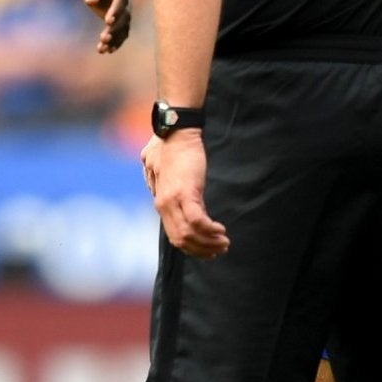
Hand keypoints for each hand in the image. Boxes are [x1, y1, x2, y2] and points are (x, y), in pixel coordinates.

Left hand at [72, 0, 133, 52]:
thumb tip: (92, 1)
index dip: (116, 9)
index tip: (108, 22)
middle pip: (125, 14)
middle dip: (115, 28)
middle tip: (103, 38)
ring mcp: (124, 9)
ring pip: (124, 26)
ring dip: (115, 38)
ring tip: (102, 49)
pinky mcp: (120, 18)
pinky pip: (120, 31)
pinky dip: (115, 41)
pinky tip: (105, 50)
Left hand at [148, 130, 227, 258]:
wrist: (176, 130)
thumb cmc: (170, 146)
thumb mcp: (159, 169)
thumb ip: (158, 184)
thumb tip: (157, 191)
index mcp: (160, 202)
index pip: (174, 236)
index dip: (192, 247)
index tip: (207, 250)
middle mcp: (164, 205)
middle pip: (182, 240)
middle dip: (202, 249)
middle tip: (220, 249)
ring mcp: (173, 200)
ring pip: (190, 234)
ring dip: (209, 242)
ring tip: (224, 242)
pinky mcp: (186, 192)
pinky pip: (198, 220)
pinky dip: (210, 229)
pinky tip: (220, 229)